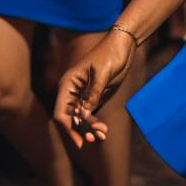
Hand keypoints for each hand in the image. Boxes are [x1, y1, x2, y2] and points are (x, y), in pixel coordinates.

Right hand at [54, 31, 136, 148]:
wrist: (124, 45)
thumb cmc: (111, 54)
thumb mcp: (103, 74)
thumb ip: (93, 94)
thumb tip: (83, 115)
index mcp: (68, 84)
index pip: (61, 112)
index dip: (68, 128)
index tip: (79, 141)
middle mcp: (72, 91)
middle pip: (70, 118)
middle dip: (81, 130)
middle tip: (95, 138)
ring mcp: (82, 95)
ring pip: (80, 119)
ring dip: (89, 128)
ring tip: (102, 135)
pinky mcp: (93, 97)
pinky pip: (90, 114)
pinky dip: (95, 123)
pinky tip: (103, 130)